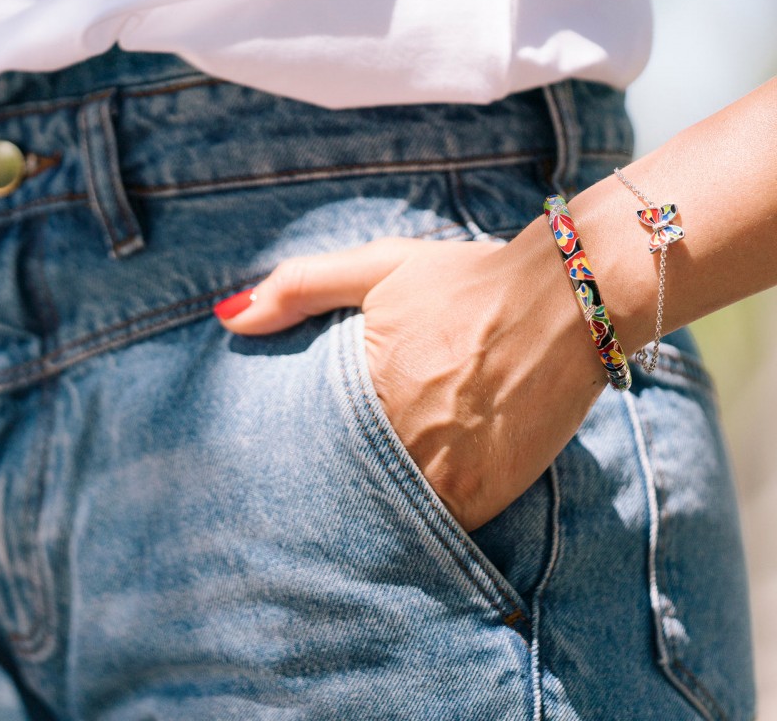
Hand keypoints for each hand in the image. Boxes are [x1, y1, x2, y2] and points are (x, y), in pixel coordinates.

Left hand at [214, 218, 608, 530]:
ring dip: (367, 518)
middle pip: (339, 488)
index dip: (287, 463)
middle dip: (321, 496)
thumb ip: (300, 287)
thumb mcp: (380, 266)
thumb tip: (226, 316)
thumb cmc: (469, 281)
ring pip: (384, 518)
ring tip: (343, 529)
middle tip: (296, 516)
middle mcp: (400, 440)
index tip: (272, 477)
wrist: (570, 302)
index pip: (302, 446)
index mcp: (363, 388)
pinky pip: (436, 532)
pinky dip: (419, 526)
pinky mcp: (486, 497)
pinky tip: (411, 509)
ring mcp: (445, 475)